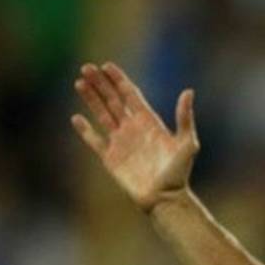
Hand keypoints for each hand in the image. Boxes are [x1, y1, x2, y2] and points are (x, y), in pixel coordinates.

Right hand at [71, 62, 198, 212]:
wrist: (165, 199)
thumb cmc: (179, 173)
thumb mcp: (187, 143)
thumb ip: (184, 118)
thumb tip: (188, 91)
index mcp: (149, 121)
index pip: (130, 94)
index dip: (118, 79)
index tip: (106, 65)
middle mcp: (132, 128)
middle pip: (113, 100)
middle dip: (100, 84)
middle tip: (86, 68)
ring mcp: (120, 142)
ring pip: (102, 115)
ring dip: (91, 99)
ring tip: (79, 82)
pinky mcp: (110, 158)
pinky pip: (95, 141)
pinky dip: (85, 130)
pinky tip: (76, 118)